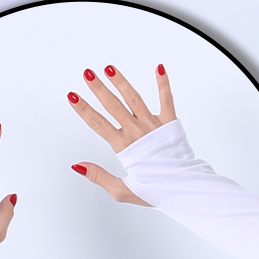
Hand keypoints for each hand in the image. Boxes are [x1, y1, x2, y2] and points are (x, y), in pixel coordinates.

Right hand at [67, 63, 177, 205]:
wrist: (186, 189)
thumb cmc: (157, 190)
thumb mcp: (122, 191)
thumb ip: (99, 176)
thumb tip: (78, 165)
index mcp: (125, 148)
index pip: (98, 124)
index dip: (83, 109)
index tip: (72, 95)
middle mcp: (138, 133)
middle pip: (113, 106)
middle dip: (98, 88)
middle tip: (88, 73)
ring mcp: (154, 126)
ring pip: (134, 99)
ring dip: (121, 82)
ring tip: (110, 68)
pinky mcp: (170, 124)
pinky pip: (166, 99)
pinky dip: (163, 83)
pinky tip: (158, 68)